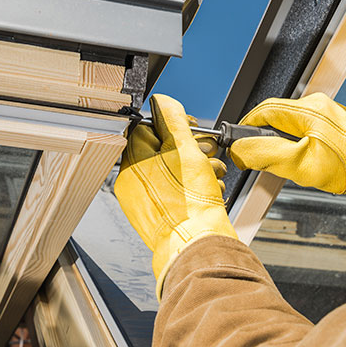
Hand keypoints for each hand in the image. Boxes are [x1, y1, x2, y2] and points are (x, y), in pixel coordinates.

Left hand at [115, 95, 237, 297]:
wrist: (199, 245)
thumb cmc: (190, 204)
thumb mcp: (184, 148)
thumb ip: (172, 120)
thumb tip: (162, 101)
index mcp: (132, 165)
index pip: (145, 129)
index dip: (172, 124)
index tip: (190, 128)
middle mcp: (133, 184)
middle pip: (161, 151)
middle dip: (191, 148)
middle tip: (207, 152)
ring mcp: (145, 202)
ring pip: (172, 172)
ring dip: (198, 168)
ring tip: (213, 175)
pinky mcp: (160, 217)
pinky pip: (175, 192)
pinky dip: (194, 188)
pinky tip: (209, 191)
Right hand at [228, 92, 345, 209]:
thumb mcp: (300, 164)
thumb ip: (266, 154)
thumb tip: (240, 149)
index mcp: (308, 109)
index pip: (264, 110)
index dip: (247, 126)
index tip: (238, 143)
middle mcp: (319, 105)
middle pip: (277, 116)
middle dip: (265, 136)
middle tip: (260, 157)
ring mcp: (329, 113)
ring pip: (292, 124)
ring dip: (282, 141)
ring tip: (285, 162)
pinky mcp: (336, 124)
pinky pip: (307, 129)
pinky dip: (298, 143)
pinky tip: (304, 160)